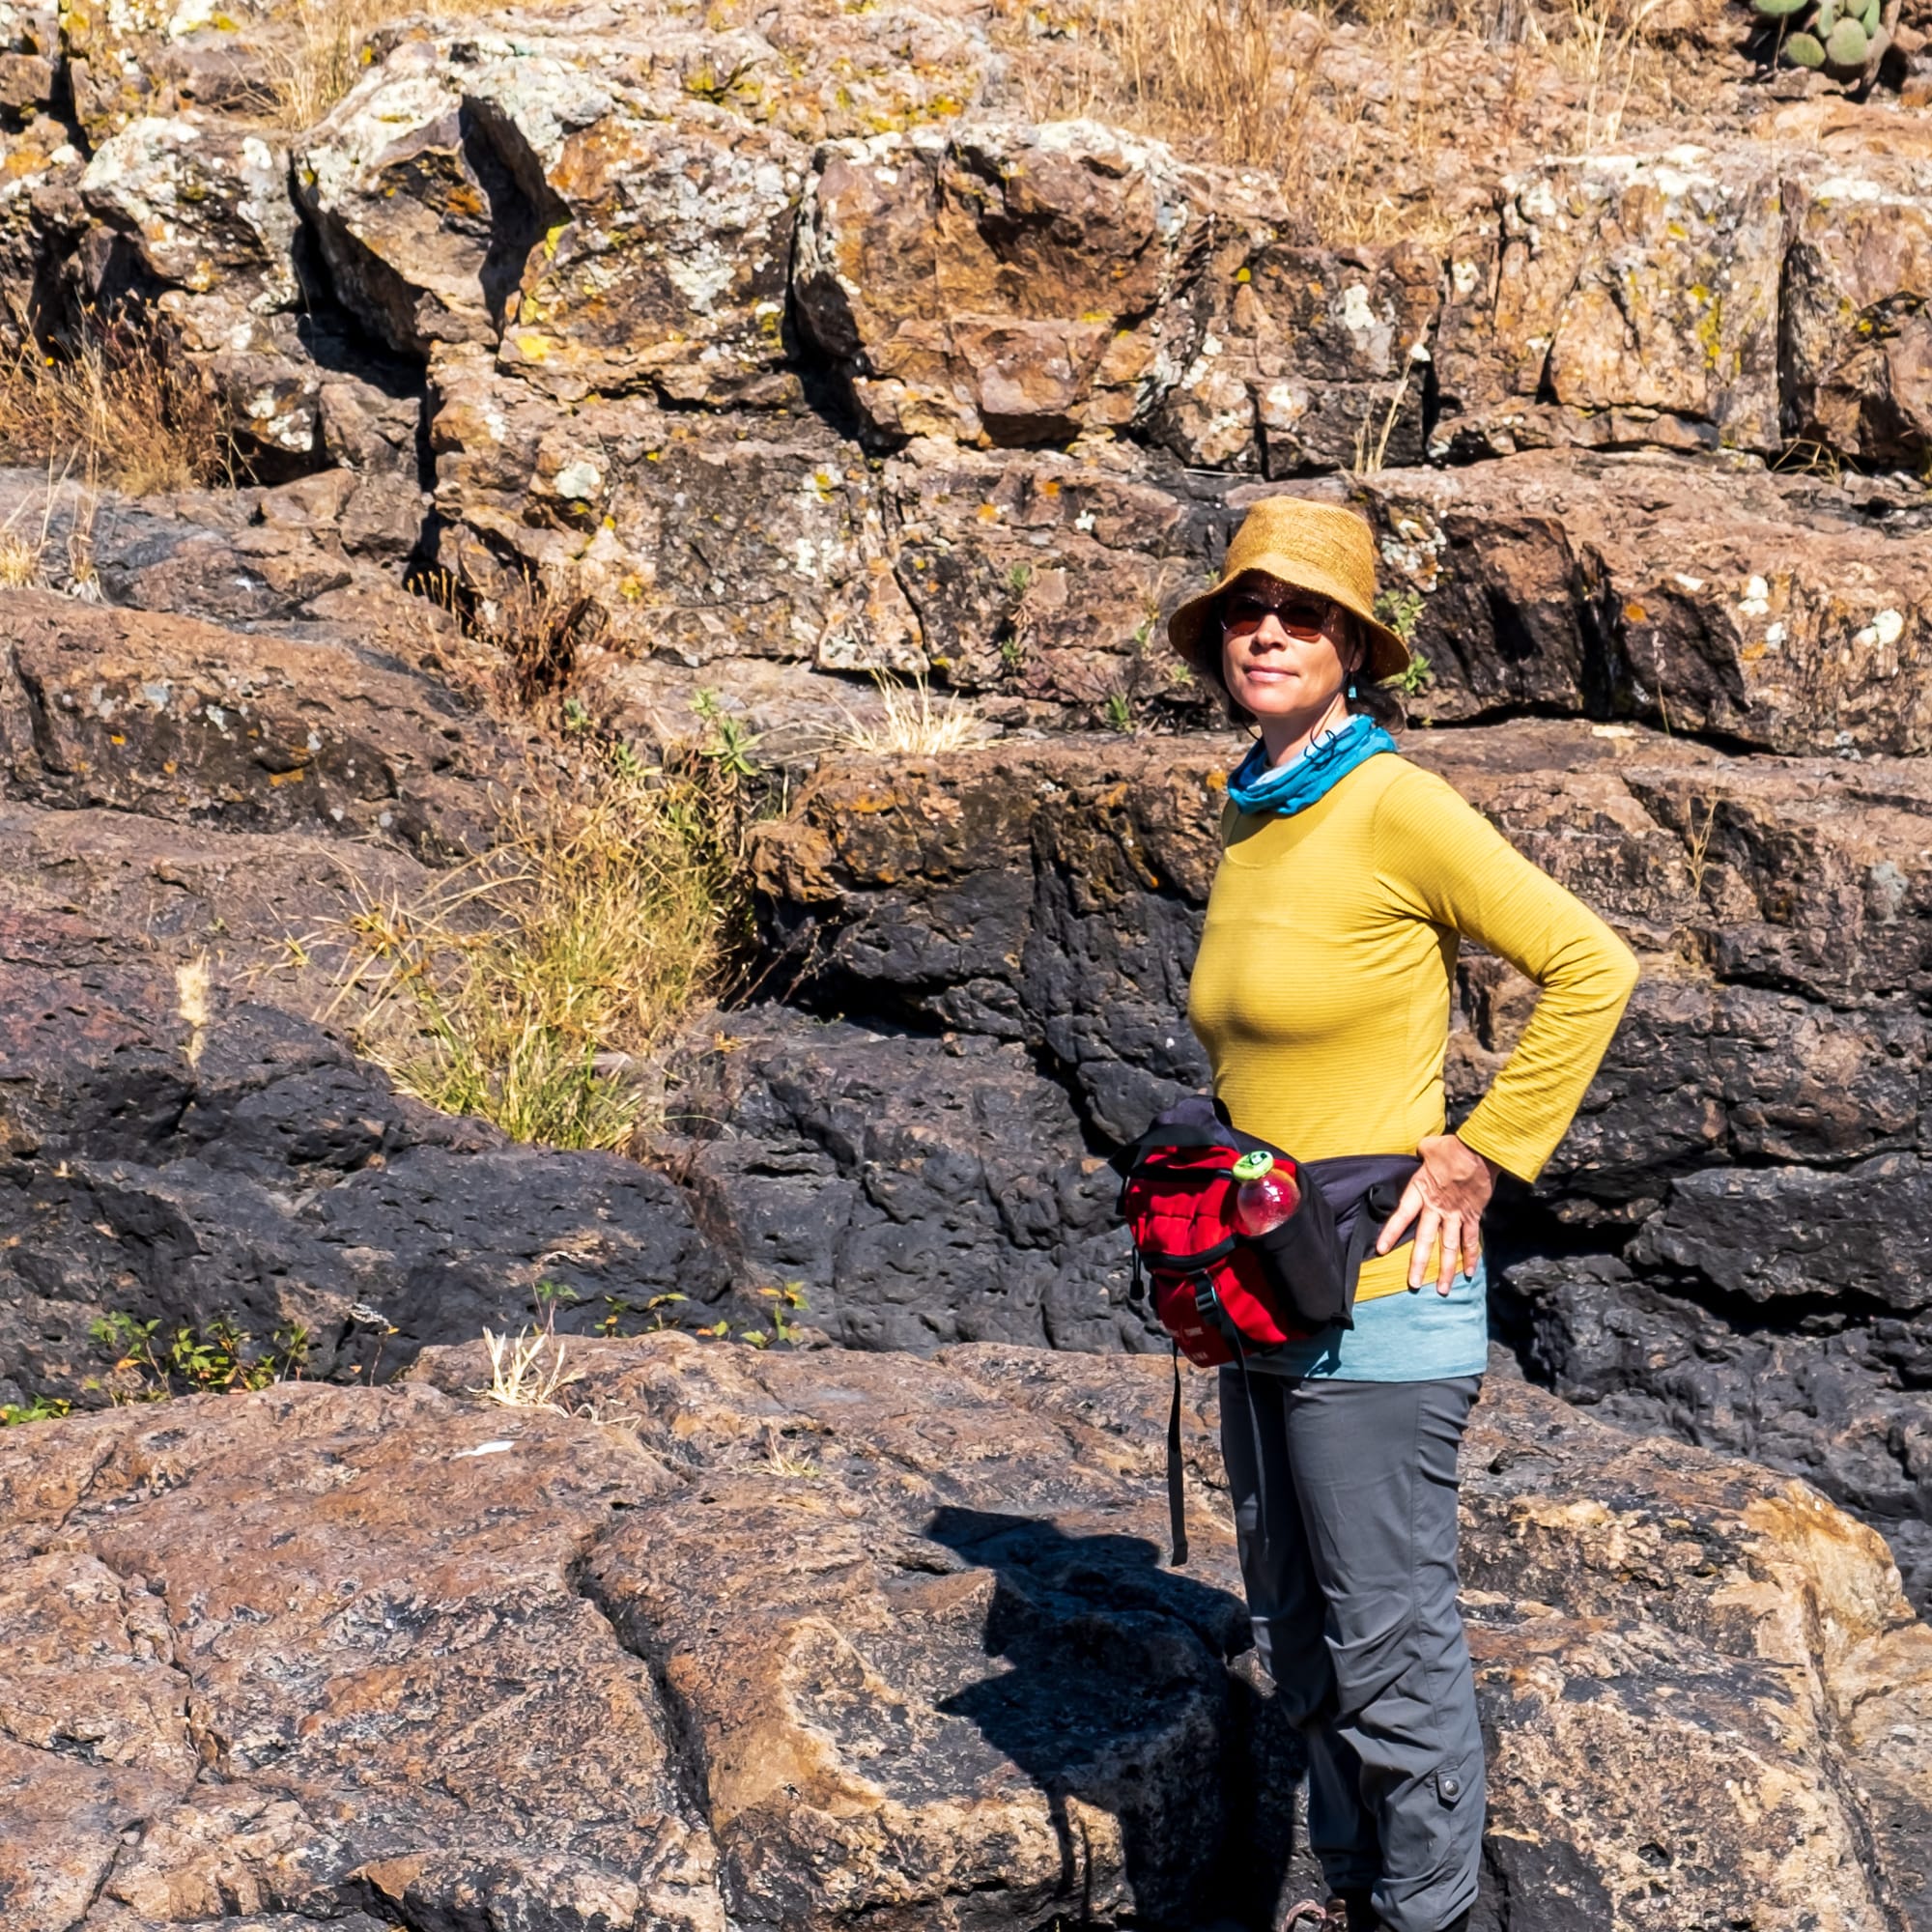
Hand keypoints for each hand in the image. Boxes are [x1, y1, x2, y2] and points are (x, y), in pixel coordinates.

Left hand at [1375, 1133, 1498, 1295]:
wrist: (1481, 1151)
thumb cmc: (1453, 1148)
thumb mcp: (1430, 1147)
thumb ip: (1422, 1152)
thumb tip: (1422, 1149)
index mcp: (1421, 1191)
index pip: (1402, 1215)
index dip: (1391, 1233)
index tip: (1380, 1249)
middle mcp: (1437, 1208)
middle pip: (1425, 1240)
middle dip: (1419, 1263)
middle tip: (1413, 1284)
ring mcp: (1455, 1215)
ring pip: (1449, 1247)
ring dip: (1447, 1269)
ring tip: (1443, 1290)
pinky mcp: (1472, 1216)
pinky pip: (1471, 1240)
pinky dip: (1471, 1257)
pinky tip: (1469, 1273)